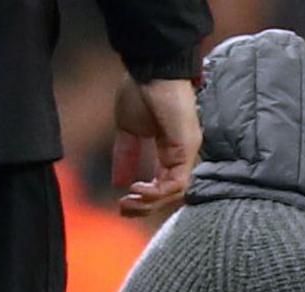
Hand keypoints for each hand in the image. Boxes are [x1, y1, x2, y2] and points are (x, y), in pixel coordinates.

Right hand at [112, 76, 200, 218]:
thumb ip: (126, 156)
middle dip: (145, 207)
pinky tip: (137, 188)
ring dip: (149, 202)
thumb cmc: (140, 91)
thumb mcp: (128, 130)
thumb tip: (118, 181)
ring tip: (129, 201)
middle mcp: (181, 154)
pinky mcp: (186, 149)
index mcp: (169, 150)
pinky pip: (176, 182)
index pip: (161, 183)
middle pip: (169, 193)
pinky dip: (156, 191)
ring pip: (174, 192)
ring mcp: (187, 152)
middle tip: (123, 209)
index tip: (122, 203)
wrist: (150, 69)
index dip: (143, 197)